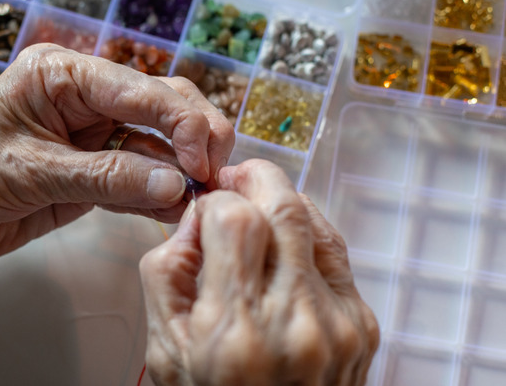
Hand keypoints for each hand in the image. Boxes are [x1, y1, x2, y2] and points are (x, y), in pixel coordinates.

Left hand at [0, 44, 233, 265]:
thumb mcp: (31, 172)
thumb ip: (105, 177)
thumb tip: (174, 185)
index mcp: (63, 76)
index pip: (140, 89)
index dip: (183, 123)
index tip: (204, 163)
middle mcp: (84, 98)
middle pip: (163, 106)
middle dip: (194, 139)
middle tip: (213, 179)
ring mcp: (92, 135)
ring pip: (158, 144)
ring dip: (180, 173)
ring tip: (199, 200)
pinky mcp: (93, 170)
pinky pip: (139, 177)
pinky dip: (158, 195)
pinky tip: (174, 208)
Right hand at [139, 159, 378, 384]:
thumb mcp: (164, 349)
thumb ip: (167, 272)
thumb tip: (198, 218)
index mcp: (236, 332)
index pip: (235, 220)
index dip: (214, 202)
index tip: (204, 212)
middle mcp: (296, 323)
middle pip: (284, 205)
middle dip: (254, 177)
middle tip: (234, 180)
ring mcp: (338, 324)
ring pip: (315, 220)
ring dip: (282, 199)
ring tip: (256, 205)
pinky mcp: (362, 325)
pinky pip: (334, 252)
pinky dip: (305, 232)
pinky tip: (284, 241)